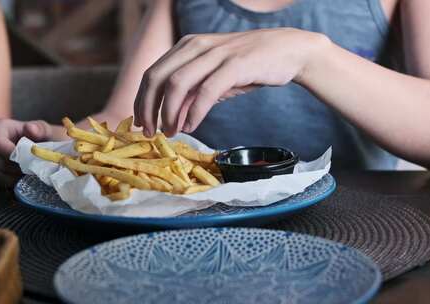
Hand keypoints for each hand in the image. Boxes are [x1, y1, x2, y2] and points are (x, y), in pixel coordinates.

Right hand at [0, 119, 52, 186]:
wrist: (36, 145)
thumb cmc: (39, 136)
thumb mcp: (44, 130)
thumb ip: (40, 128)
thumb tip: (30, 128)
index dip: (12, 154)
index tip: (28, 160)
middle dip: (17, 167)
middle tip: (33, 167)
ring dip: (16, 175)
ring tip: (30, 170)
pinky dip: (13, 180)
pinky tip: (23, 175)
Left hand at [133, 28, 329, 136]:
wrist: (288, 51)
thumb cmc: (248, 66)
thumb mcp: (213, 78)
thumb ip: (191, 94)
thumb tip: (170, 119)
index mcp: (186, 46)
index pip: (152, 73)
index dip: (142, 101)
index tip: (141, 124)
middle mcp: (196, 46)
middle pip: (156, 77)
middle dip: (148, 108)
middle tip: (149, 132)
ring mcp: (215, 54)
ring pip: (176, 83)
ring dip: (168, 113)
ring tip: (170, 132)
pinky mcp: (234, 64)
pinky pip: (206, 91)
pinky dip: (194, 112)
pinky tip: (191, 126)